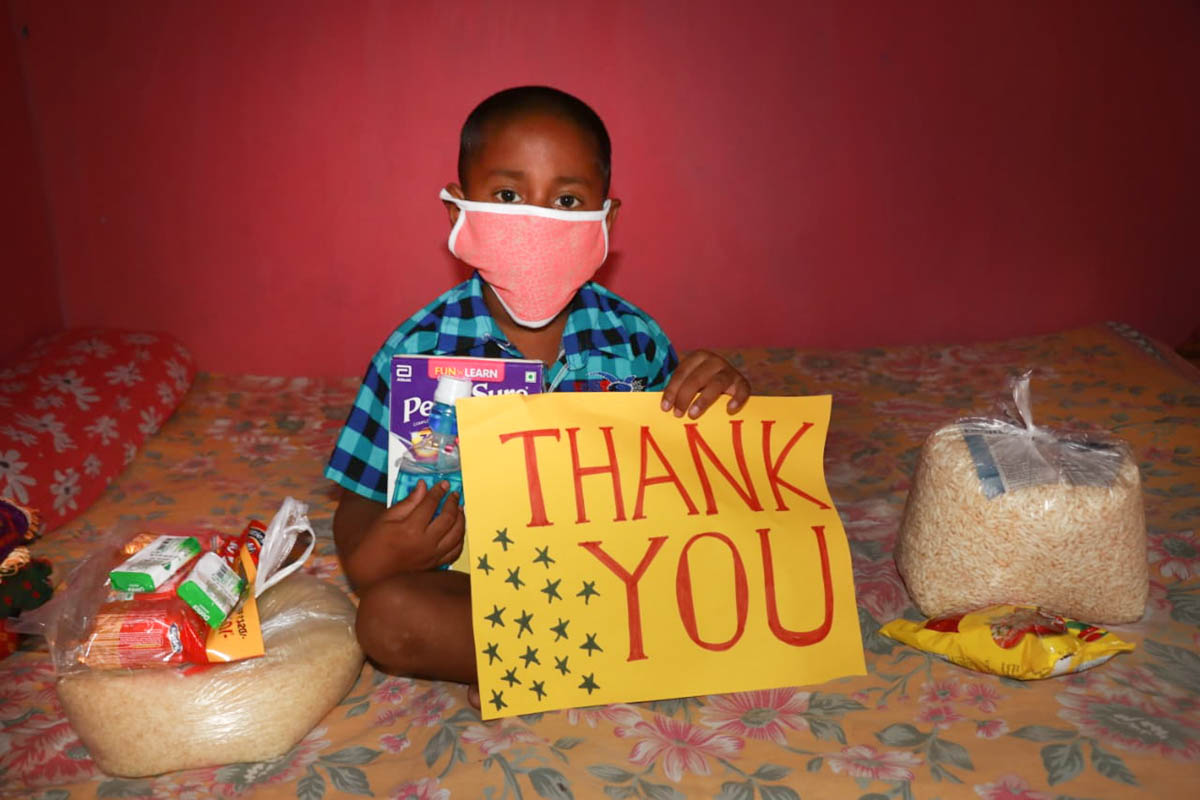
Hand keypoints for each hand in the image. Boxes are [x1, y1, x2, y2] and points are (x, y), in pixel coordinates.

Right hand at [343, 481, 464, 588]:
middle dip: (453, 503)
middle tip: (453, 495)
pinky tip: (458, 530)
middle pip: (448, 518)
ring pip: (457, 534)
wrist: (372, 572)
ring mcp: (432, 556)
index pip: (430, 504)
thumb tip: (422, 486)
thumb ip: (408, 502)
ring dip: (461, 519)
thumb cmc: (375, 544)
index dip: (438, 491)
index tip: (443, 484)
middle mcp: (425, 543)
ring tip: (459, 509)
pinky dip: (460, 539)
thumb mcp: (386, 518)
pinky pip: (455, 551)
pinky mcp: (434, 564)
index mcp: (410, 529)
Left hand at [660, 350, 750, 418]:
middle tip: (677, 414)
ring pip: (716, 383)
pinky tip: (730, 410)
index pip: (681, 373)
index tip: (665, 408)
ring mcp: (729, 371)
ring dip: (703, 400)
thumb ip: (679, 390)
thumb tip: (665, 408)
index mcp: (698, 357)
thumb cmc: (703, 383)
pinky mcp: (742, 382)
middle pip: (696, 378)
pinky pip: (742, 390)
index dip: (672, 390)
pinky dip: (737, 399)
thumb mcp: (690, 381)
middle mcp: (714, 361)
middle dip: (684, 397)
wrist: (729, 381)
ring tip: (693, 415)